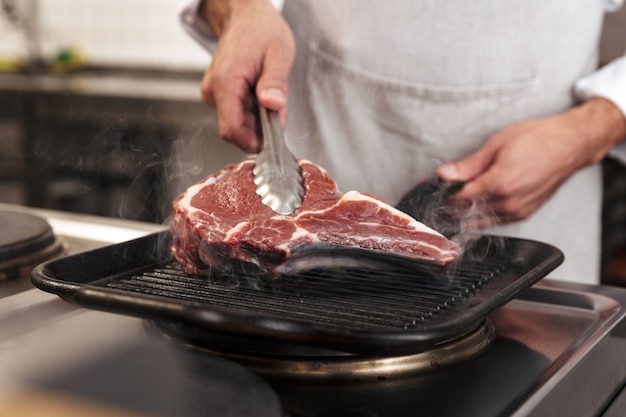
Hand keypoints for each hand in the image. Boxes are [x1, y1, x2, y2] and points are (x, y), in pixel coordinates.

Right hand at [200, 0, 294, 152]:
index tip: (273, 141)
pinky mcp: (216, 92)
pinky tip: (260, 96)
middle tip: (278, 113)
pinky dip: (250, 112)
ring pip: (234, 123)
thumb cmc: (262, 30)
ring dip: (255, 121)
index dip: (253, 142)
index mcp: (227, 81)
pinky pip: (233, 113)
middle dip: (258, 130)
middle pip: (233, 130)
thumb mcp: (279, 54)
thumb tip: (273, 105)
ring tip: (270, 98)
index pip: (232, 129)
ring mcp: (212, 91)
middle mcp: (213, 89)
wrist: (245, 16)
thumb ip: (275, 82)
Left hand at [436, 98, 625, 228]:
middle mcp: (509, 202)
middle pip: (466, 212)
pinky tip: (476, 200)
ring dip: (465, 210)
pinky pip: (495, 220)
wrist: (571, 144)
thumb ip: (468, 165)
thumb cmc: (537, 138)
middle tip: (444, 189)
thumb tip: (443, 175)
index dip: (443, 193)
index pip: (458, 199)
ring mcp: (518, 211)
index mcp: (500, 183)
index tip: (435, 186)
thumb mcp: (496, 144)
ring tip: (459, 193)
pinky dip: (481, 213)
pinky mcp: (524, 214)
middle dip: (451, 202)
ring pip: (479, 220)